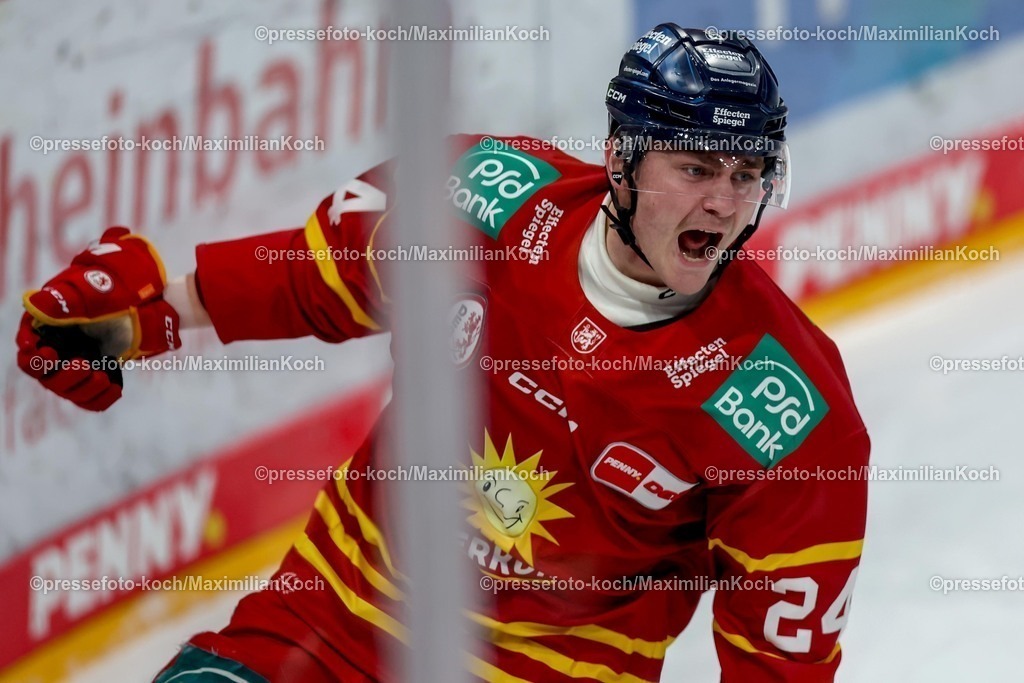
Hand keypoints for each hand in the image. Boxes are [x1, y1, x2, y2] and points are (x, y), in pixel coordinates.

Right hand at [16, 227, 180, 410]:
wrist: (141, 301)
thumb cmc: (111, 290)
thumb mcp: (88, 292)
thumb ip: (63, 301)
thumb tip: (37, 307)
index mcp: (46, 330)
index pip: (27, 352)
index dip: (32, 359)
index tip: (50, 354)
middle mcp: (57, 350)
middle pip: (46, 377)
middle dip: (63, 376)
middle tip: (84, 365)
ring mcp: (76, 365)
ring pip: (68, 392)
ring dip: (83, 389)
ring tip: (102, 377)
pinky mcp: (95, 375)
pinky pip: (91, 399)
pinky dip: (100, 399)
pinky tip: (115, 389)